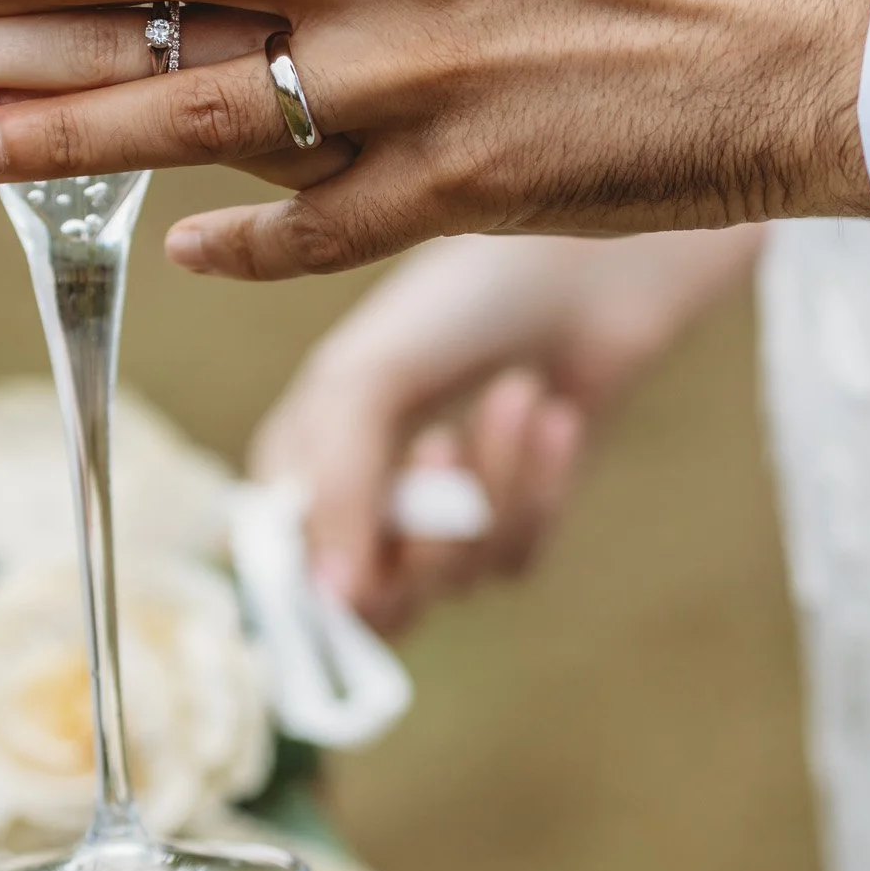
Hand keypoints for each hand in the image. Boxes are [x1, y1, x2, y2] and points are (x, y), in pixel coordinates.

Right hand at [250, 230, 762, 631]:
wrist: (581, 269)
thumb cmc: (456, 302)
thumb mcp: (366, 380)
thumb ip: (337, 488)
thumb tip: (335, 601)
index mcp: (297, 463)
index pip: (288, 576)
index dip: (329, 584)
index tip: (373, 566)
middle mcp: (355, 499)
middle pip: (376, 601)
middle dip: (425, 536)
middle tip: (442, 445)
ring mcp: (433, 515)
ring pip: (454, 577)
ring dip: (494, 485)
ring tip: (516, 392)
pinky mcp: (508, 519)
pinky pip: (515, 558)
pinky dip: (539, 487)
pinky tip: (555, 415)